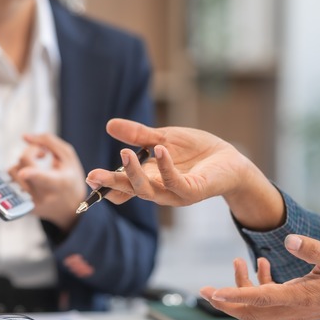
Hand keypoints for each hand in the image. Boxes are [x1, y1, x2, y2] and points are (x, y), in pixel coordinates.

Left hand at [8, 133, 85, 231]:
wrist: (71, 208)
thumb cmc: (70, 178)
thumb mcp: (68, 157)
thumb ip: (48, 141)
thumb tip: (24, 137)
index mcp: (59, 183)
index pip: (42, 177)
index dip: (32, 174)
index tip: (24, 172)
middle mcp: (43, 196)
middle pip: (22, 166)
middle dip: (30, 153)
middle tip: (43, 154)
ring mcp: (31, 204)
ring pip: (12, 173)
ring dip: (21, 164)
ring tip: (35, 167)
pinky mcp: (23, 208)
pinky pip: (10, 184)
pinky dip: (18, 175)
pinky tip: (30, 177)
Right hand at [84, 118, 284, 229]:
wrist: (230, 161)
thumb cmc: (196, 152)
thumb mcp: (163, 138)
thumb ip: (138, 135)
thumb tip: (109, 125)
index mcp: (149, 179)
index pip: (123, 186)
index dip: (106, 185)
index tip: (89, 179)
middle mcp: (159, 190)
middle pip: (130, 190)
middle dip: (111, 183)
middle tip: (92, 175)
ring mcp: (175, 194)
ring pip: (148, 190)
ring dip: (134, 174)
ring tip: (124, 153)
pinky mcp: (193, 192)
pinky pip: (175, 182)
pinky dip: (165, 166)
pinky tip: (159, 150)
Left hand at [199, 235, 319, 319]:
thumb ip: (314, 249)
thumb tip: (290, 241)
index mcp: (302, 297)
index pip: (261, 299)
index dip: (234, 296)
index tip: (213, 293)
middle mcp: (294, 307)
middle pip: (251, 311)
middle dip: (225, 302)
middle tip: (204, 291)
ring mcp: (294, 308)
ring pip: (258, 306)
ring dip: (241, 288)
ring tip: (237, 262)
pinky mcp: (296, 303)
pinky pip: (270, 299)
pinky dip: (259, 284)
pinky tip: (261, 265)